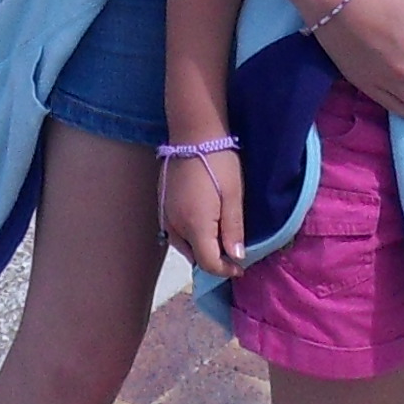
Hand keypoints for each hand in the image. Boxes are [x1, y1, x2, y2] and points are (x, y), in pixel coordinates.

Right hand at [161, 143, 246, 276]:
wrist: (194, 133)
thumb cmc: (219, 163)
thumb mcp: (234, 196)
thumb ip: (233, 230)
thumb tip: (236, 257)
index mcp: (195, 225)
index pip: (208, 263)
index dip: (226, 270)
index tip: (241, 267)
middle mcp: (175, 225)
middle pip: (195, 257)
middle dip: (214, 261)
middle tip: (233, 253)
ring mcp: (166, 215)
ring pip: (184, 246)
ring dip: (201, 249)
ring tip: (220, 240)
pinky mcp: (162, 205)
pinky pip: (175, 233)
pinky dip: (190, 237)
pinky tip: (203, 226)